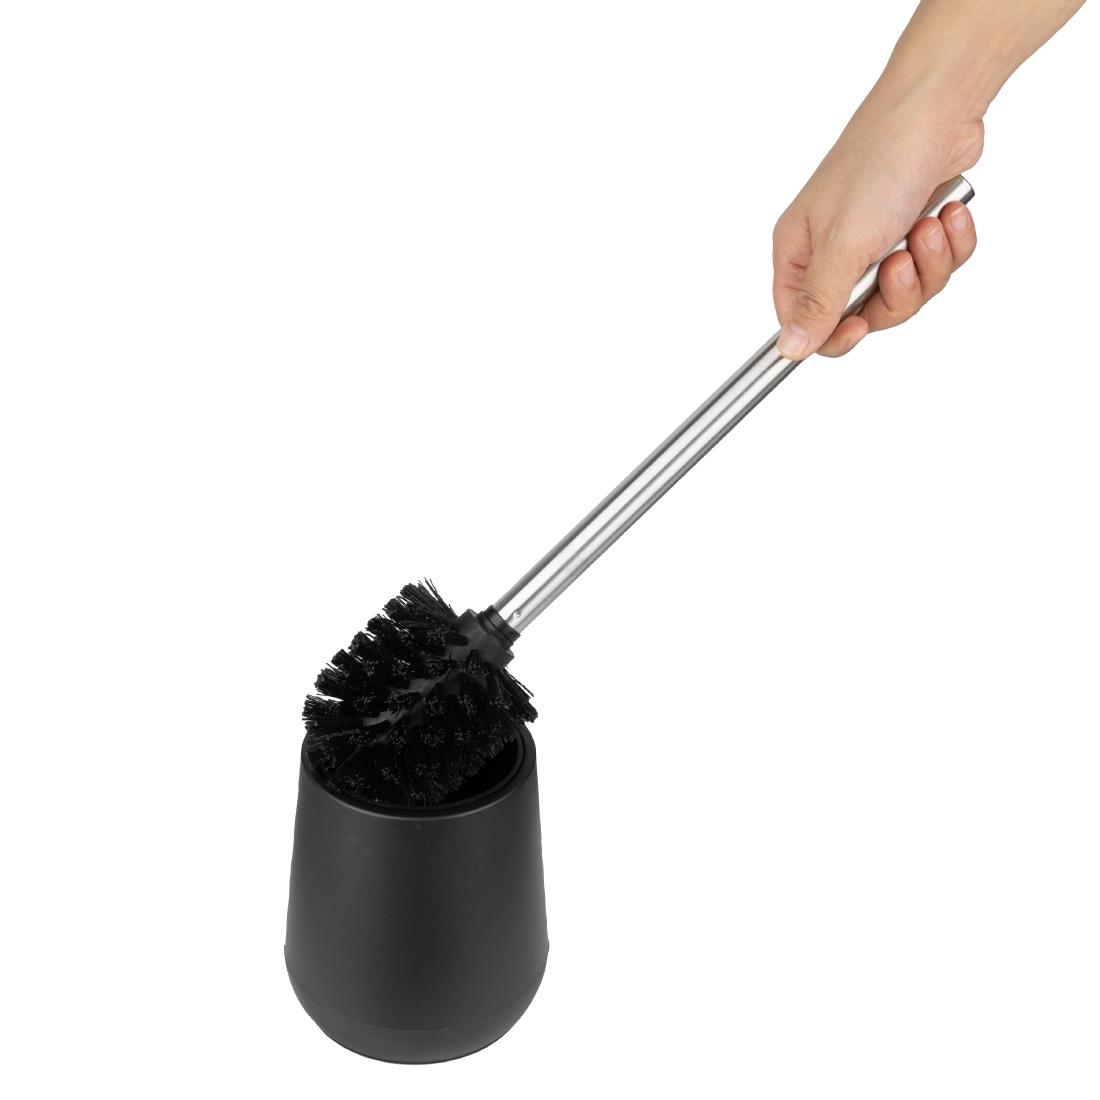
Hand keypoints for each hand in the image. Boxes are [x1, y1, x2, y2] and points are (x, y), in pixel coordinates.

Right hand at [773, 95, 982, 359]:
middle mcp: (832, 252)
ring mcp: (874, 241)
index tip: (861, 324)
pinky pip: (936, 267)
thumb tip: (789, 350)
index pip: (804, 322)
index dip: (834, 333)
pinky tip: (947, 215)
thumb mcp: (842, 247)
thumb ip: (817, 305)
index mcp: (798, 255)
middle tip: (901, 260)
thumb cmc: (878, 163)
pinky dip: (949, 246)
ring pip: (905, 294)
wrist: (937, 107)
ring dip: (928, 266)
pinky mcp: (913, 229)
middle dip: (896, 292)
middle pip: (863, 315)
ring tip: (926, 227)